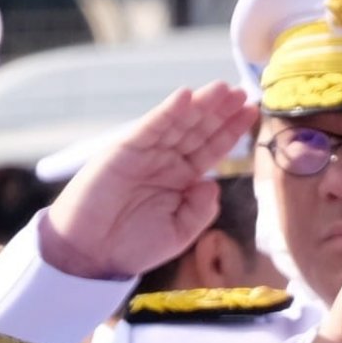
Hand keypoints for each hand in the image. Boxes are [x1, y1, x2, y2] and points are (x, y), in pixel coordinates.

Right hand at [39, 82, 254, 278]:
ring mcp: (146, 152)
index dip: (231, 130)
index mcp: (181, 179)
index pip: (211, 148)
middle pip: (199, 129)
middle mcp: (166, 161)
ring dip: (201, 104)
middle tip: (244, 91)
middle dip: (221, 111)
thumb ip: (200, 210)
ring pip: (179, 122)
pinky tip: (186, 96)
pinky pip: (151, 126)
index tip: (252, 112)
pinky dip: (168, 111)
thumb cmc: (131, 247)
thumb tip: (212, 184)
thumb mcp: (178, 233)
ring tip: (223, 88)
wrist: (89, 254)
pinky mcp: (125, 148)